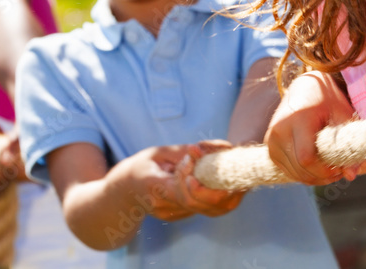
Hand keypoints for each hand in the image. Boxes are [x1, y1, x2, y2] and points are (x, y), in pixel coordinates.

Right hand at [116, 144, 241, 221]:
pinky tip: (232, 186)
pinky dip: (221, 198)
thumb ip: (184, 151)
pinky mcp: (180, 216)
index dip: (196, 179)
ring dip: (227, 196)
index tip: (201, 160)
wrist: (124, 191)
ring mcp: (171, 214)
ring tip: (241, 180)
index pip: (179, 190)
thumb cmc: (142, 165)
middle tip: (235, 173)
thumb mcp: (159, 152)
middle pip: (197, 203)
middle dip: (220, 189)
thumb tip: (212, 149)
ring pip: (206, 210)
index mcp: (153, 186)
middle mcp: (163, 205)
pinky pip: (205, 210)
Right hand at [264, 70, 357, 185]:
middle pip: (300, 169)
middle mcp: (279, 130)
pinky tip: (317, 165)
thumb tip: (351, 176)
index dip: (324, 170)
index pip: (306, 158)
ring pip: (294, 174)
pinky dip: (303, 173)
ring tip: (330, 167)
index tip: (340, 168)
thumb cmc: (327, 101)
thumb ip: (348, 145)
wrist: (304, 88)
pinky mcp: (270, 148)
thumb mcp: (342, 116)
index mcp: (297, 119)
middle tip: (339, 170)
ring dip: (314, 177)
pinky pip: (288, 171)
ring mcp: (272, 140)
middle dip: (322, 176)